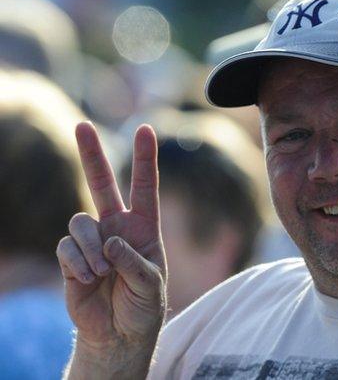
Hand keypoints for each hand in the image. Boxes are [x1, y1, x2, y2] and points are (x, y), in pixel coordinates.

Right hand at [56, 122, 165, 375]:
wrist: (118, 333)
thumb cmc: (143, 307)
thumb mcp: (151, 285)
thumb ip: (134, 262)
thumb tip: (110, 241)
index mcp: (144, 227)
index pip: (145, 187)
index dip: (144, 158)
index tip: (146, 129)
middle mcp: (116, 227)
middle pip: (101, 184)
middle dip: (91, 154)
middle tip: (81, 125)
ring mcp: (91, 240)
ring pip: (80, 222)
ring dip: (91, 249)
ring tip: (102, 274)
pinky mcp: (69, 257)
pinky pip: (66, 247)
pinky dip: (78, 264)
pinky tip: (88, 280)